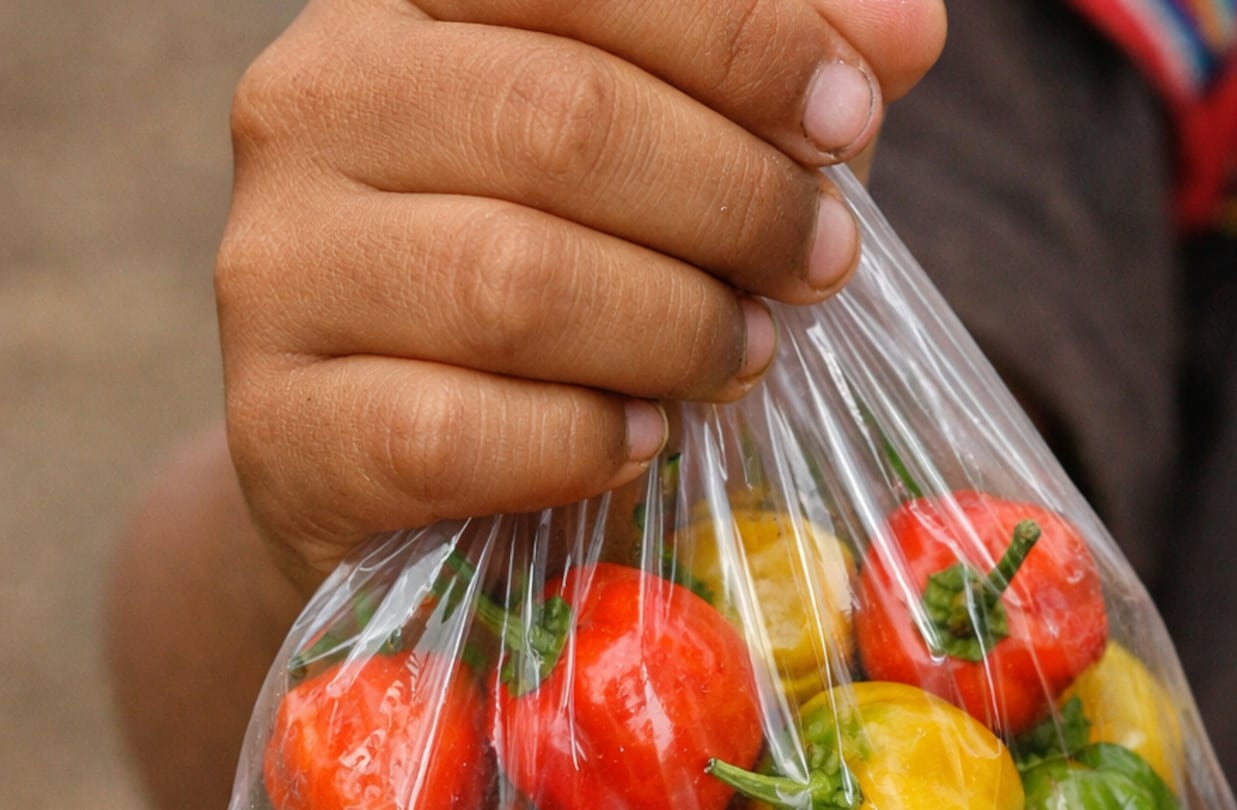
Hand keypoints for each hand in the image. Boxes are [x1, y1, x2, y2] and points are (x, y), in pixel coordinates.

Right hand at [216, 0, 945, 588]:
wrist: (394, 436)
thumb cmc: (556, 257)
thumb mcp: (666, 139)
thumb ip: (765, 73)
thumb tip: (905, 29)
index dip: (739, 37)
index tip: (852, 117)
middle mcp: (313, 104)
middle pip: (557, 120)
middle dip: (733, 198)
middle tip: (820, 262)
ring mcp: (274, 267)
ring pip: (510, 281)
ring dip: (675, 329)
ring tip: (744, 355)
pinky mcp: (280, 426)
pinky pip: (450, 432)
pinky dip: (580, 440)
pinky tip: (638, 438)